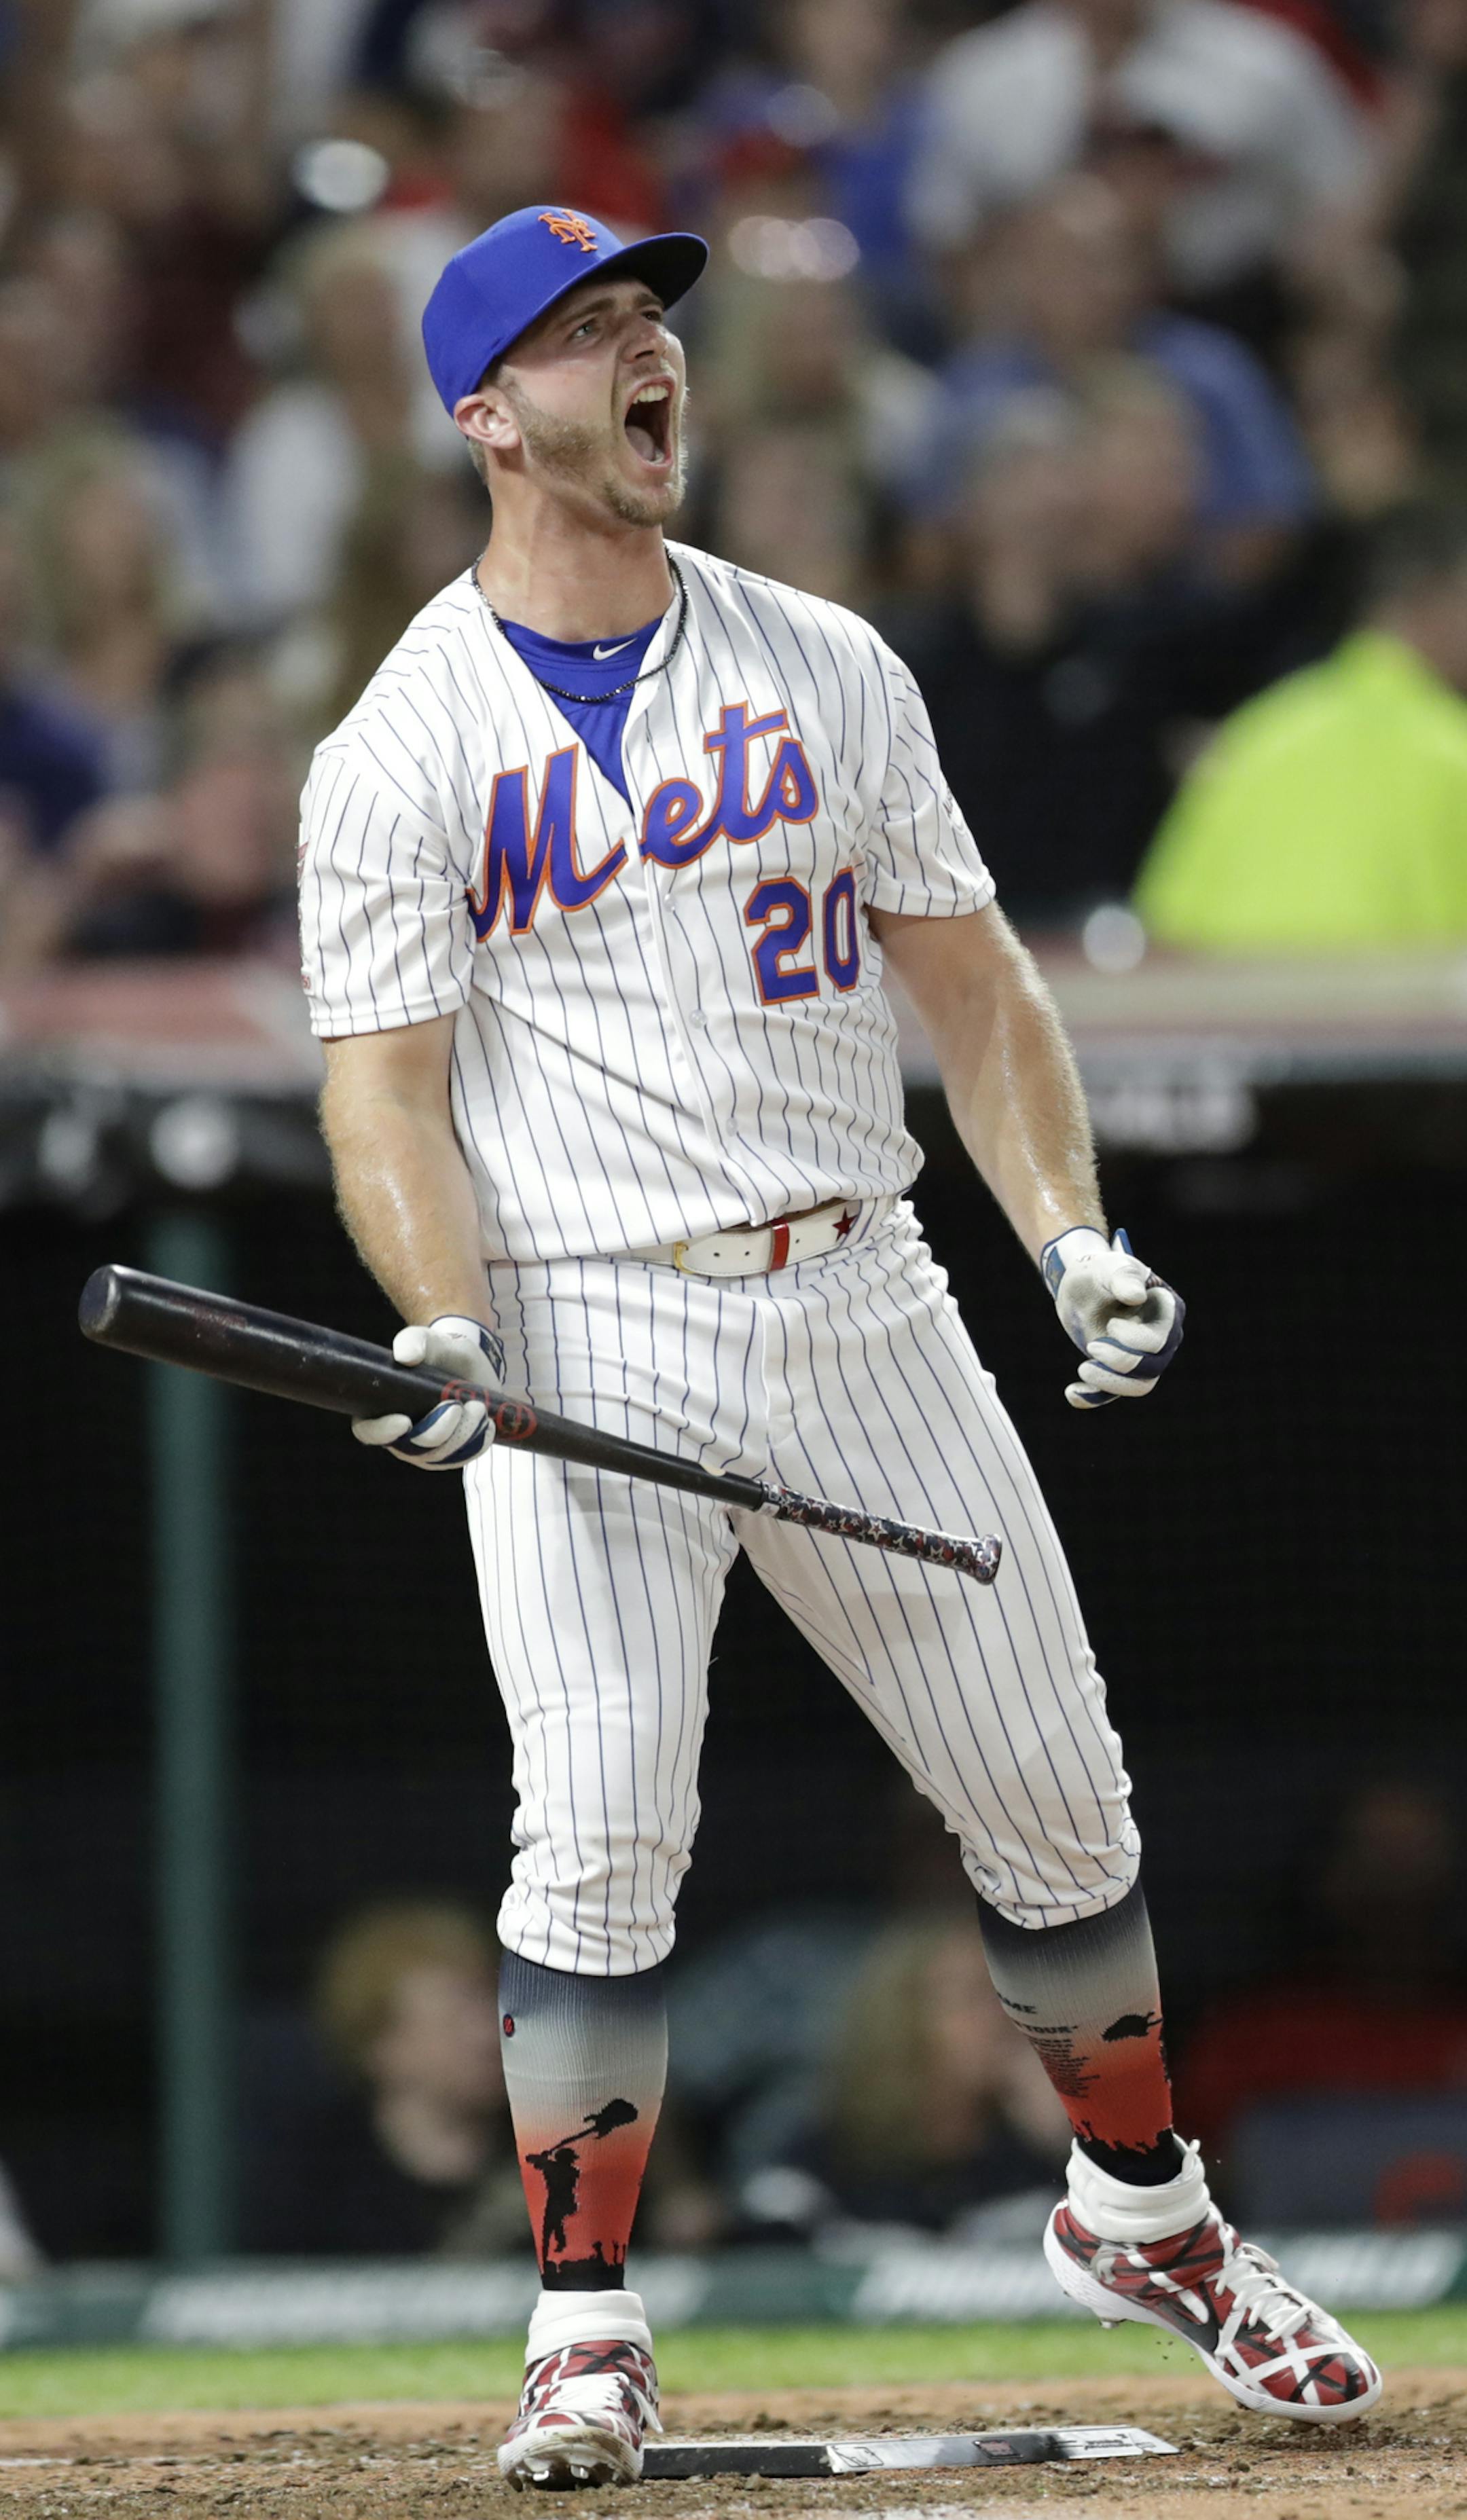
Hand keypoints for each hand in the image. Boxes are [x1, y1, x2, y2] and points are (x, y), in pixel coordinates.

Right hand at [352, 1315, 505, 1467]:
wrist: (470, 1366)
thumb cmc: (442, 1353)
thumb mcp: (432, 1341)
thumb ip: (415, 1341)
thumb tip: (405, 1355)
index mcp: (379, 1408)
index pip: (368, 1431)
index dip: (383, 1432)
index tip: (405, 1421)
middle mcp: (398, 1435)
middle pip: (411, 1449)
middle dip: (438, 1432)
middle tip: (458, 1406)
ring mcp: (424, 1448)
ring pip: (439, 1457)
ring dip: (462, 1436)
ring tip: (477, 1407)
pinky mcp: (449, 1454)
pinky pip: (461, 1459)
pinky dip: (476, 1443)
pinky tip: (486, 1424)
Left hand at [1040, 1226, 1184, 1411]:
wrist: (1082, 1283)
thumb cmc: (1102, 1270)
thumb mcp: (1110, 1266)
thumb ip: (1123, 1278)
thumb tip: (1137, 1296)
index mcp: (1169, 1310)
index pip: (1161, 1340)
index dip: (1136, 1341)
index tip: (1111, 1325)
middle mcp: (1163, 1338)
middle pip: (1153, 1366)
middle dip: (1121, 1362)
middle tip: (1092, 1346)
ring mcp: (1144, 1356)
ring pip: (1139, 1385)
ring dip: (1111, 1383)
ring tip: (1082, 1368)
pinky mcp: (1120, 1369)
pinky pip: (1113, 1392)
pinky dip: (1094, 1396)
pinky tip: (1072, 1393)